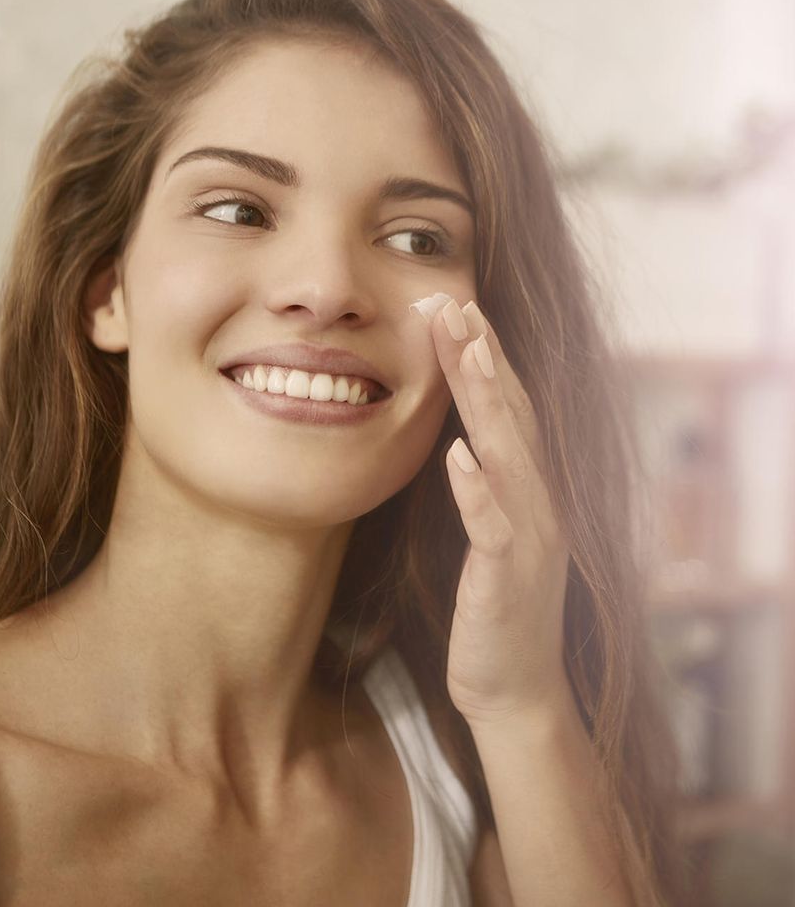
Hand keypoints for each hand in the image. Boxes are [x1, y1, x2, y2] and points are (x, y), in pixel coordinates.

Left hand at [423, 295, 572, 729]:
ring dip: (487, 401)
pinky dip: (478, 490)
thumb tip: (454, 439)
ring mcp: (528, 539)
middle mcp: (536, 503)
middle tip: (454, 300)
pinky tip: (458, 457)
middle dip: (482, 356)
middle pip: (510, 416)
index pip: (504, 409)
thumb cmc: (492, 609)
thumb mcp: (486, 534)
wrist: (514, 690)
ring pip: (508, 457)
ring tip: (465, 349)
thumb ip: (478, 486)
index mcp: (525, 490)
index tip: (454, 306)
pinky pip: (493, 528)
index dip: (482, 356)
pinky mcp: (508, 579)